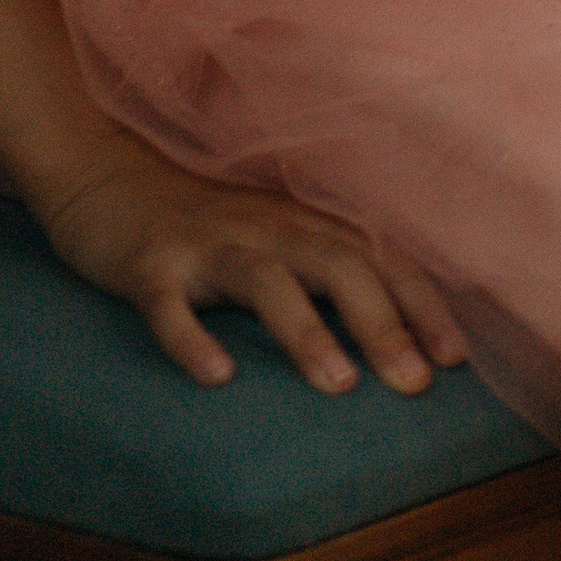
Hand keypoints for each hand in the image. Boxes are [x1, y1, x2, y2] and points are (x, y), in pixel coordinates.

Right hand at [37, 131, 470, 397]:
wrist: (103, 174)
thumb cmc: (204, 223)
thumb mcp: (272, 236)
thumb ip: (322, 269)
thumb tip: (391, 334)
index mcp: (300, 223)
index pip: (377, 257)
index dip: (420, 304)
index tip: (456, 359)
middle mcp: (263, 227)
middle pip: (337, 263)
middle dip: (382, 323)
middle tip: (416, 385)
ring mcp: (206, 244)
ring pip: (266, 280)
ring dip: (306, 330)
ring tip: (339, 385)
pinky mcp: (149, 265)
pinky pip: (169, 303)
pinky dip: (194, 338)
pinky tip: (217, 376)